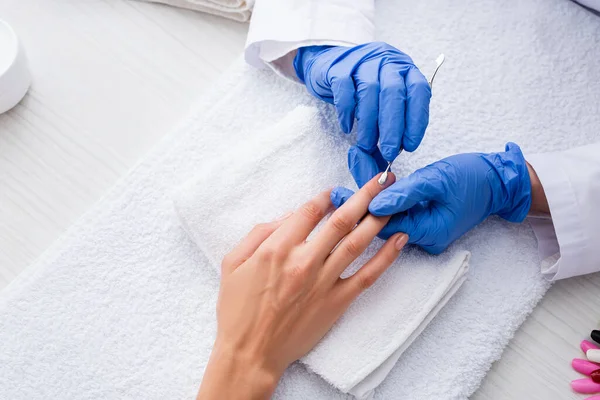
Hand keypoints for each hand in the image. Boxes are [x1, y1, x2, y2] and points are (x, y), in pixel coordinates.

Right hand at [197, 174, 408, 399]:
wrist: (251, 353)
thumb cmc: (238, 309)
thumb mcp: (233, 263)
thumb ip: (259, 233)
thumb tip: (289, 217)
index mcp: (277, 248)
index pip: (310, 211)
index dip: (326, 195)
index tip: (336, 189)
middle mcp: (303, 261)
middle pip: (341, 220)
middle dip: (365, 195)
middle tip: (383, 179)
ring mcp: (322, 282)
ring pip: (357, 242)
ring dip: (378, 219)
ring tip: (396, 201)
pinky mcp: (336, 302)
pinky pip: (366, 276)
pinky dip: (385, 257)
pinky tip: (400, 240)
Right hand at [294, 42, 430, 167]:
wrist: (331, 62)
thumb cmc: (364, 85)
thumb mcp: (387, 94)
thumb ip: (397, 114)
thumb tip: (400, 145)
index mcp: (405, 68)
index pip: (418, 91)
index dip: (416, 119)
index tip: (410, 144)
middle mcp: (386, 61)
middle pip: (393, 93)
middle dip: (392, 127)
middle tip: (388, 152)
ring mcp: (362, 61)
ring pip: (369, 92)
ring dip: (369, 124)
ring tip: (367, 144)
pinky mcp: (338, 67)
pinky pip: (344, 90)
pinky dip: (346, 112)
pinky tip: (347, 127)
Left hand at [331, 143, 531, 254]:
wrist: (500, 182)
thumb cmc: (472, 178)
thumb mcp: (437, 180)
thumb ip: (404, 193)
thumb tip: (372, 202)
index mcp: (428, 232)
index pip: (383, 224)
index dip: (357, 210)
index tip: (336, 195)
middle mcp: (423, 237)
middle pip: (381, 222)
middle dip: (358, 203)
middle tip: (334, 189)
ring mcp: (423, 231)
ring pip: (388, 216)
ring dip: (369, 198)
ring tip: (346, 183)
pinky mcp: (423, 221)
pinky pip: (398, 211)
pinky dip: (384, 197)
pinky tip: (368, 183)